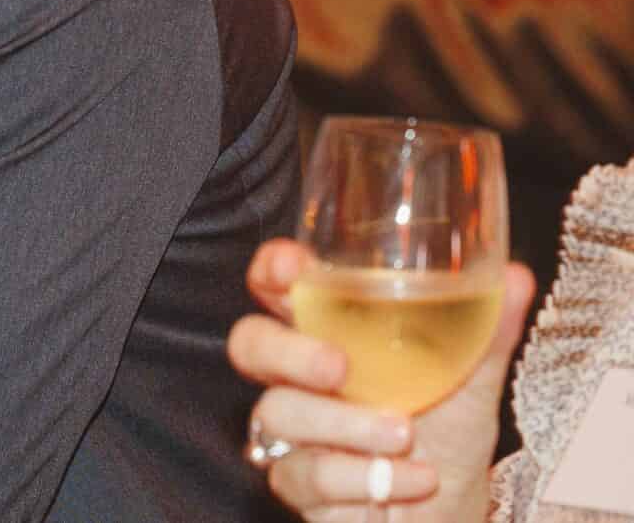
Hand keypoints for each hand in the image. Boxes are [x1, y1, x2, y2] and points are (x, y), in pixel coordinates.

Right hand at [227, 238, 531, 522]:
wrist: (453, 513)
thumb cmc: (448, 438)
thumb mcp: (471, 382)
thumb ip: (486, 331)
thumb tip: (516, 277)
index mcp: (328, 334)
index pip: (277, 288)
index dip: (271, 271)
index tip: (293, 267)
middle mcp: (298, 377)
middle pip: (250, 344)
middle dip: (287, 352)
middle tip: (338, 368)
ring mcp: (292, 431)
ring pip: (279, 413)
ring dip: (345, 426)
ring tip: (403, 437)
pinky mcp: (298, 484)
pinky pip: (305, 475)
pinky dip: (364, 479)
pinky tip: (411, 479)